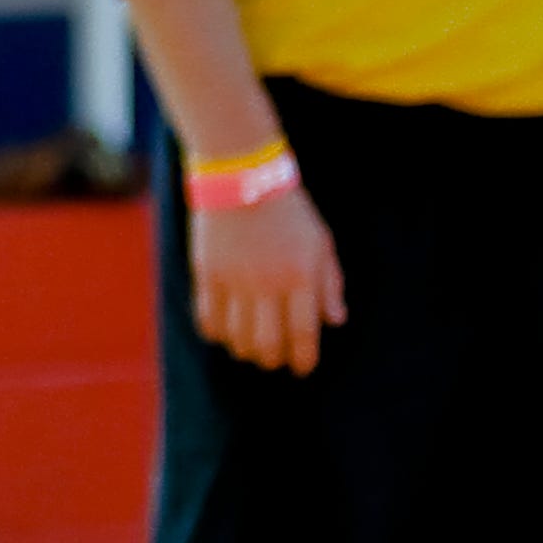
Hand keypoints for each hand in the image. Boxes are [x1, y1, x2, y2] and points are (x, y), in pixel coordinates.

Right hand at [191, 185, 346, 373]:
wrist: (242, 175)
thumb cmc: (289, 210)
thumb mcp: (321, 242)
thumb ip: (330, 283)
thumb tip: (335, 321)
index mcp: (300, 275)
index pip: (304, 333)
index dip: (303, 359)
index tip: (302, 368)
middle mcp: (267, 282)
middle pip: (267, 344)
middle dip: (273, 359)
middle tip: (275, 358)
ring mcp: (234, 280)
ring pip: (237, 338)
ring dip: (246, 351)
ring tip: (251, 348)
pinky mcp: (207, 274)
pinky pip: (208, 320)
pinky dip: (217, 334)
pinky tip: (226, 332)